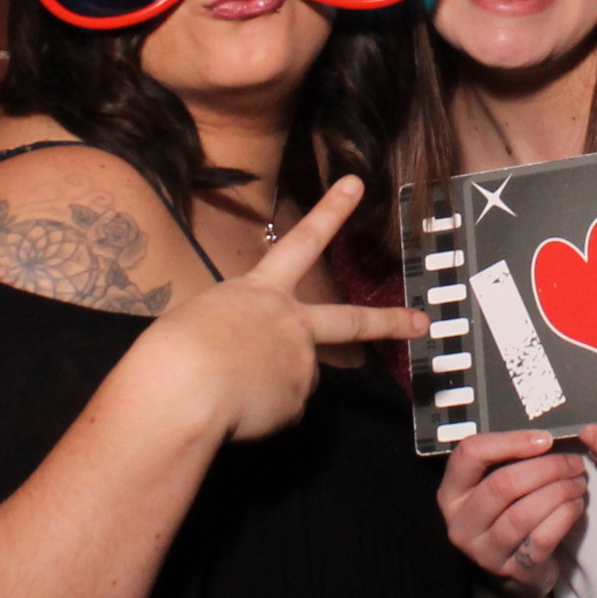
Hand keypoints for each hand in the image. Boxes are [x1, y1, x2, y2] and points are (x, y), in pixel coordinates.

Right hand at [119, 178, 426, 445]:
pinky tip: (232, 408)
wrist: (184, 386)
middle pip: (351, 321)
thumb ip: (236, 328)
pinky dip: (257, 413)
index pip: (301, 241)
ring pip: (294, 377)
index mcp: (259, 290)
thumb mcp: (201, 318)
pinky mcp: (296, 401)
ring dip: (268, 386)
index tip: (355, 185)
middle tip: (421, 321)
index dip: (330, 211)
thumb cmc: (175, 349)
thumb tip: (251, 357)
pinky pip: (277, 409)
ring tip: (225, 388)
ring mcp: (300, 362)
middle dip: (390, 320)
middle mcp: (290, 322)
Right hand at [437, 430, 588, 597]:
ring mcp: (484, 550)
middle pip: (503, 485)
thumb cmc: (506, 516)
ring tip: (578, 483)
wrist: (510, 573)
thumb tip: (545, 438)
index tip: (545, 439)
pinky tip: (575, 505)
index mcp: (452, 492)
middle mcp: (461, 522)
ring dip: (558, 492)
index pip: (470, 454)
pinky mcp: (512, 569)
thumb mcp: (493, 487)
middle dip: (546, 469)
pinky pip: (541, 538)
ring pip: (522, 514)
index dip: (510, 442)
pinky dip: (564, 517)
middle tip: (573, 463)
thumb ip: (508, 462)